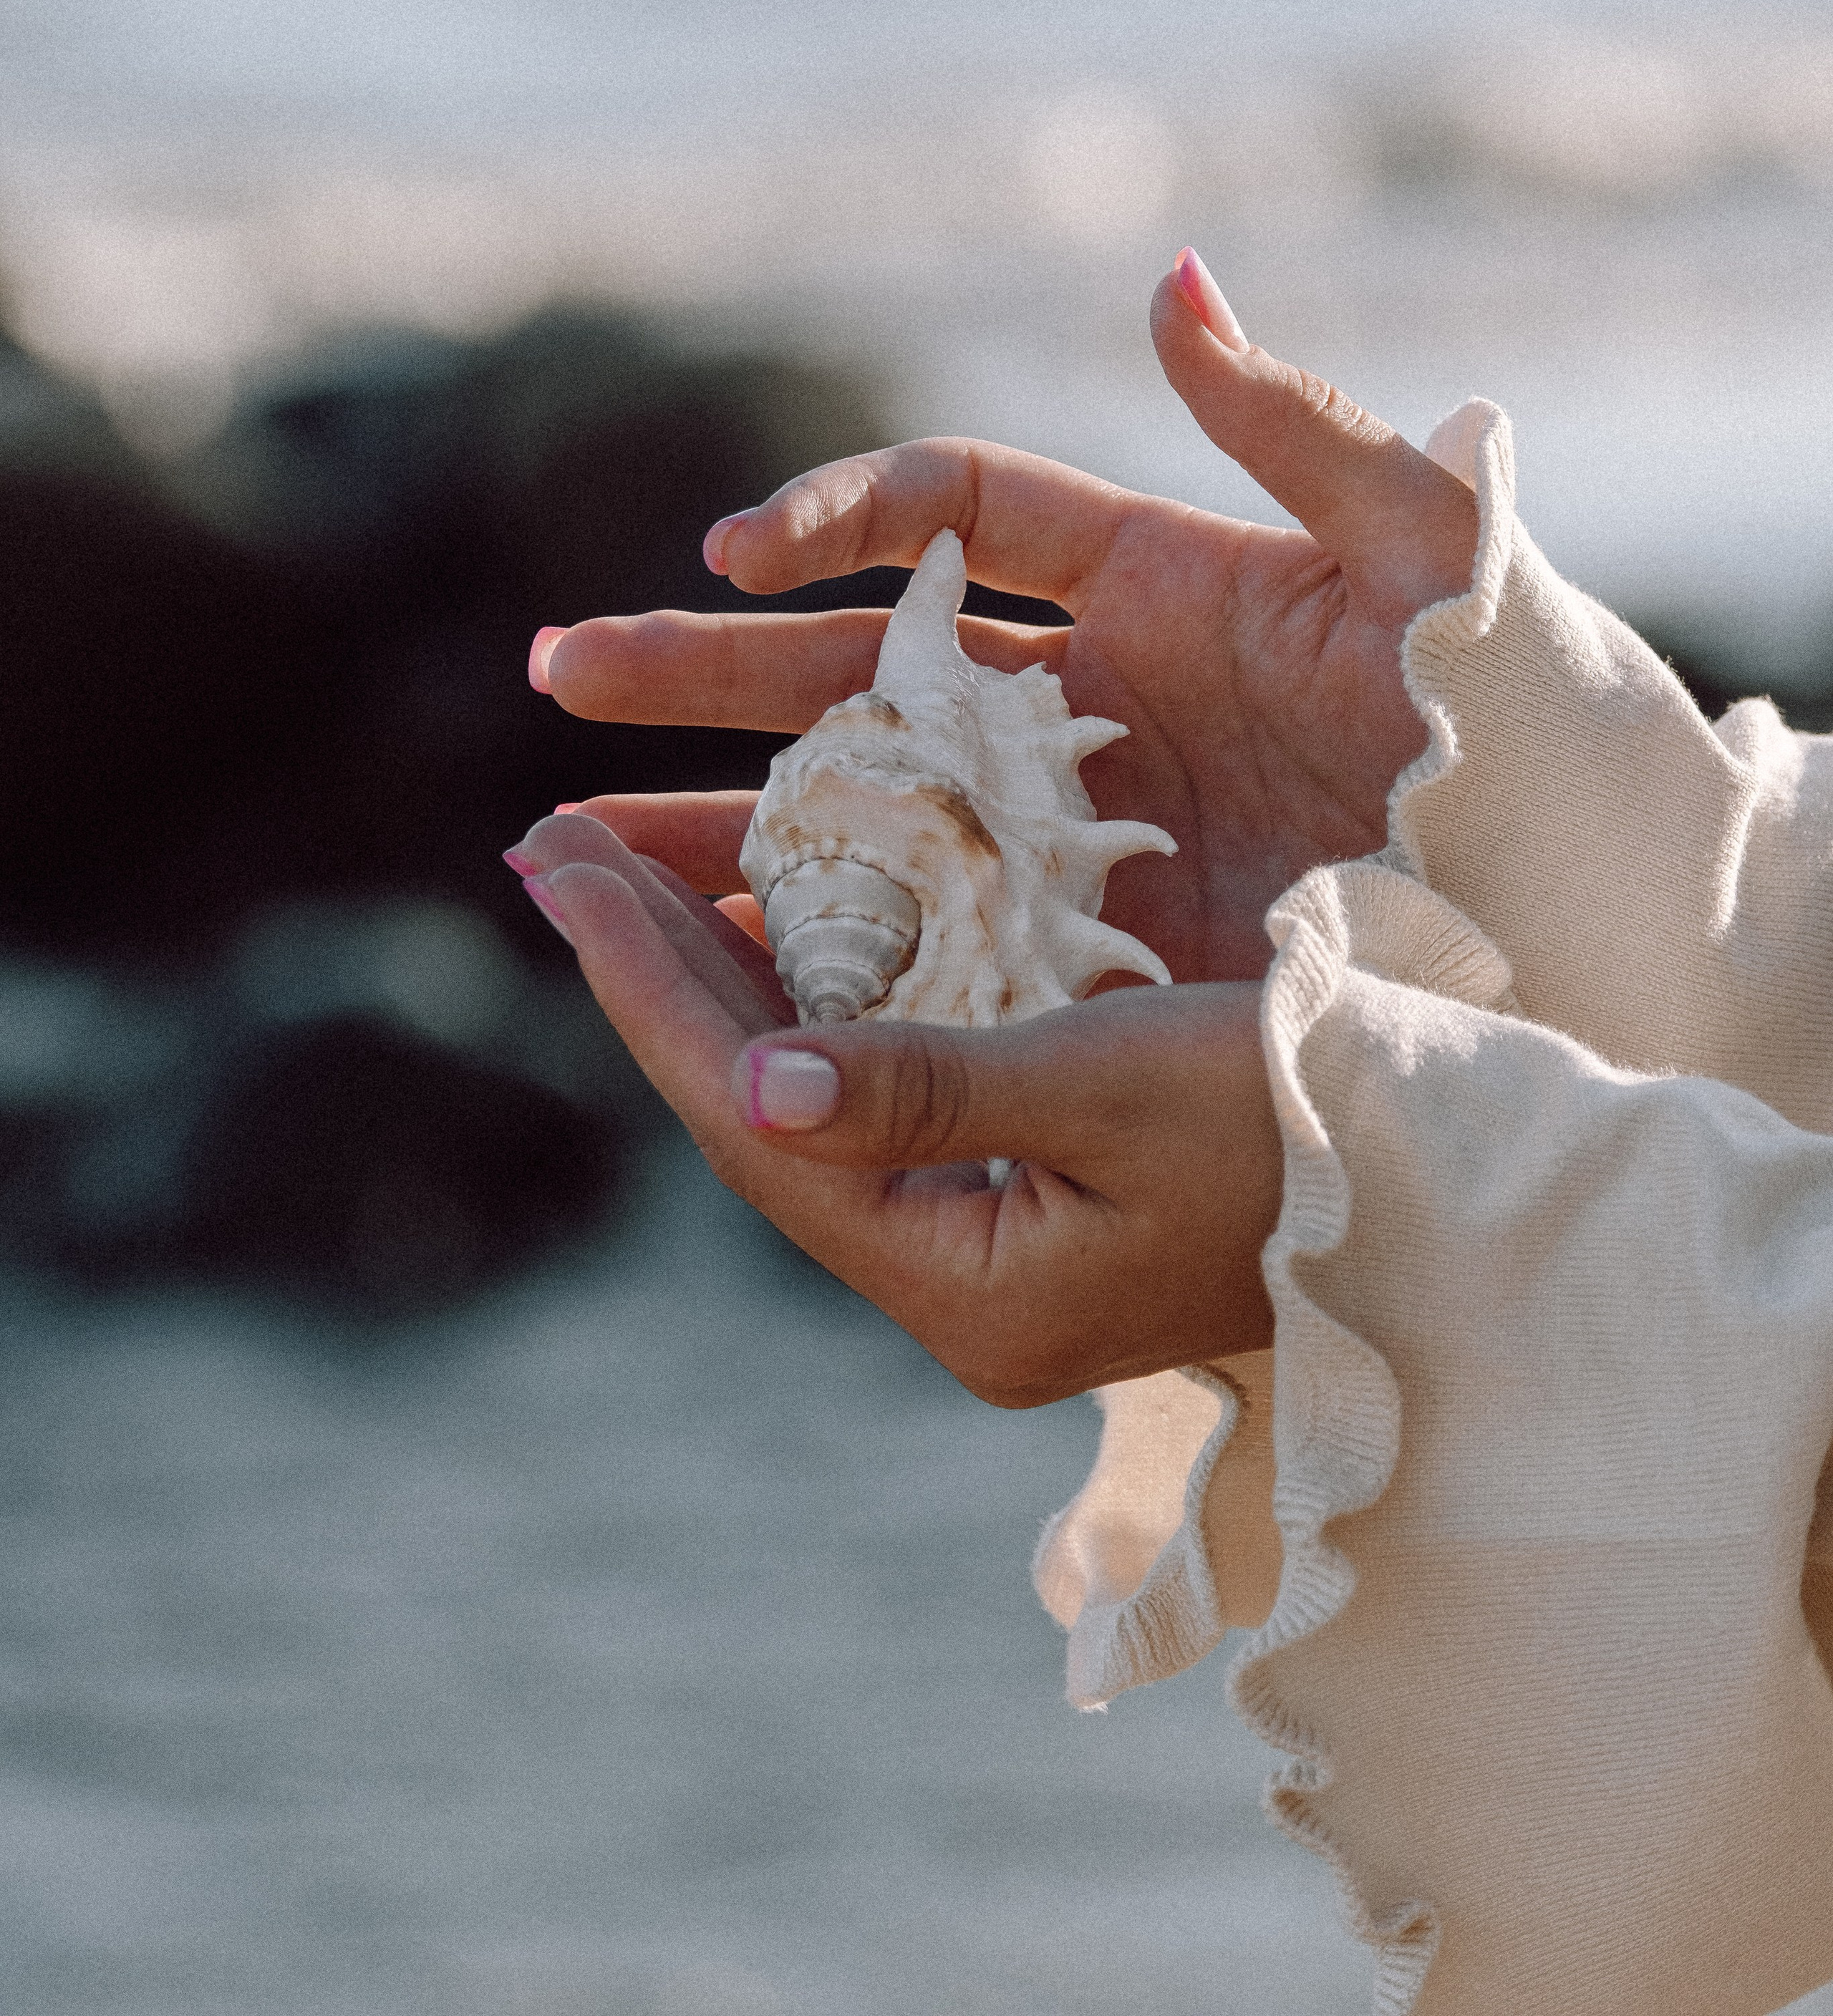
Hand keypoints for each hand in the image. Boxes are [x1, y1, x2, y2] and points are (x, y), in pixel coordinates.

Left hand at [507, 813, 1279, 1401]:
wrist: (1462, 1186)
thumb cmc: (1316, 1117)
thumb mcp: (1123, 1084)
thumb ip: (937, 1087)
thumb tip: (756, 1087)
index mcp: (968, 1286)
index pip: (755, 1123)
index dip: (648, 984)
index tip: (554, 858)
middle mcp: (960, 1288)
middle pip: (758, 1119)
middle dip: (653, 974)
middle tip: (548, 845)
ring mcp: (996, 1249)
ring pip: (810, 1100)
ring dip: (719, 982)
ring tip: (621, 872)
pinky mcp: (1034, 1198)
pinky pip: (878, 1091)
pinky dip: (816, 996)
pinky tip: (773, 921)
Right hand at [532, 252, 1477, 983]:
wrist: (1583, 904)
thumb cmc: (1518, 710)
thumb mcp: (1421, 551)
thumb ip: (1290, 423)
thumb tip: (1168, 278)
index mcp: (1152, 585)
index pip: (952, 519)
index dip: (834, 522)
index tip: (734, 562)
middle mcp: (1093, 707)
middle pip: (861, 673)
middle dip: (704, 673)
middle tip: (560, 678)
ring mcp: (1084, 835)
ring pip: (870, 816)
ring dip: (727, 820)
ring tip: (575, 848)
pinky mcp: (1098, 951)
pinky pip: (935, 942)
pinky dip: (830, 949)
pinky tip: (714, 970)